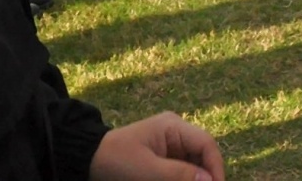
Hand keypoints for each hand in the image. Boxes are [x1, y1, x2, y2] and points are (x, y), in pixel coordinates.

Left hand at [89, 113, 223, 180]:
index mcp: (173, 126)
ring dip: (194, 179)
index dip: (215, 168)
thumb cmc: (115, 161)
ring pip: (193, 165)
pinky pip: (181, 171)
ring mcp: (170, 146)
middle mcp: (176, 133)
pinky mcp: (163, 160)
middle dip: (205, 176)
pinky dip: (184, 179)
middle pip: (203, 155)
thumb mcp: (146, 170)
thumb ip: (178, 175)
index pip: (206, 144)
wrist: (86, 161)